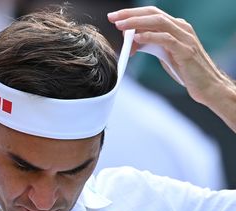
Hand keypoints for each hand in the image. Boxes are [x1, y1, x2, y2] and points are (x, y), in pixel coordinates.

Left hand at [107, 6, 228, 105]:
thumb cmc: (185, 70)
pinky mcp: (186, 51)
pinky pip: (166, 39)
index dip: (132, 13)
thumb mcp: (164, 54)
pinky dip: (150, 36)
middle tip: (113, 18)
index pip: (151, 13)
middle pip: (153, 13)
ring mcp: (185, 38)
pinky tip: (137, 38)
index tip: (115, 17)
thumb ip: (151, 44)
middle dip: (130, 14)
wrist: (207, 86)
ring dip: (137, 23)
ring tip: (121, 26)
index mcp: (176, 27)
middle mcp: (181, 28)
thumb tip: (132, 40)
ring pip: (159, 22)